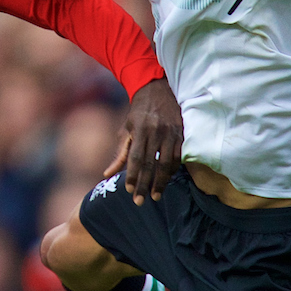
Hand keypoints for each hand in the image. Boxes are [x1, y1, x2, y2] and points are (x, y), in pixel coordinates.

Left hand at [107, 78, 182, 205]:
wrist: (158, 89)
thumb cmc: (138, 112)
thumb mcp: (126, 129)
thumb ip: (120, 153)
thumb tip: (107, 174)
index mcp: (140, 130)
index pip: (136, 158)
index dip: (132, 175)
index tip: (128, 191)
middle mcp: (156, 131)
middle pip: (151, 164)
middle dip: (145, 184)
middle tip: (140, 201)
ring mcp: (171, 132)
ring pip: (167, 162)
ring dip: (161, 181)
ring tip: (155, 195)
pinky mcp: (182, 132)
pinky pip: (180, 156)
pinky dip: (174, 170)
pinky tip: (168, 180)